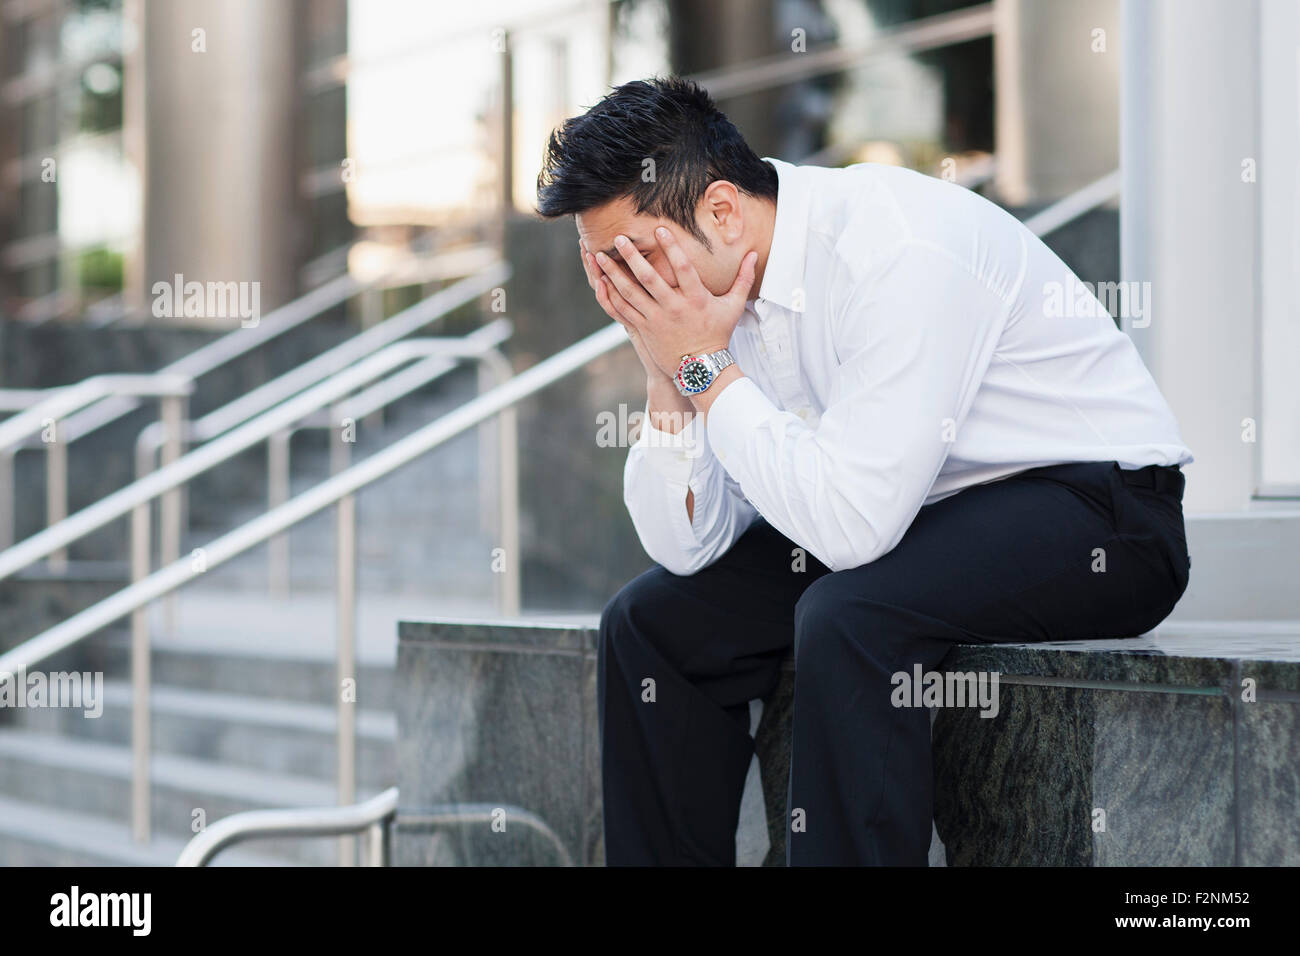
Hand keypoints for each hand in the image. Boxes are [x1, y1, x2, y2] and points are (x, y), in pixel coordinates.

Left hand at [593, 226, 756, 381]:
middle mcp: (673, 308)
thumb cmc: (718, 335)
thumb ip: (743, 279)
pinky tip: (600, 281)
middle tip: (619, 237)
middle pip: (649, 278)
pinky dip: (610, 296)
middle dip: (632, 256)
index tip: (659, 229)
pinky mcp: (644, 330)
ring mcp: (656, 320)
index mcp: (696, 299)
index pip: (682, 268)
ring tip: (599, 255)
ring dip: (613, 273)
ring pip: (630, 293)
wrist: (701, 369)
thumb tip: (754, 255)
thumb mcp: (733, 307)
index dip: (671, 248)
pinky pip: (623, 310)